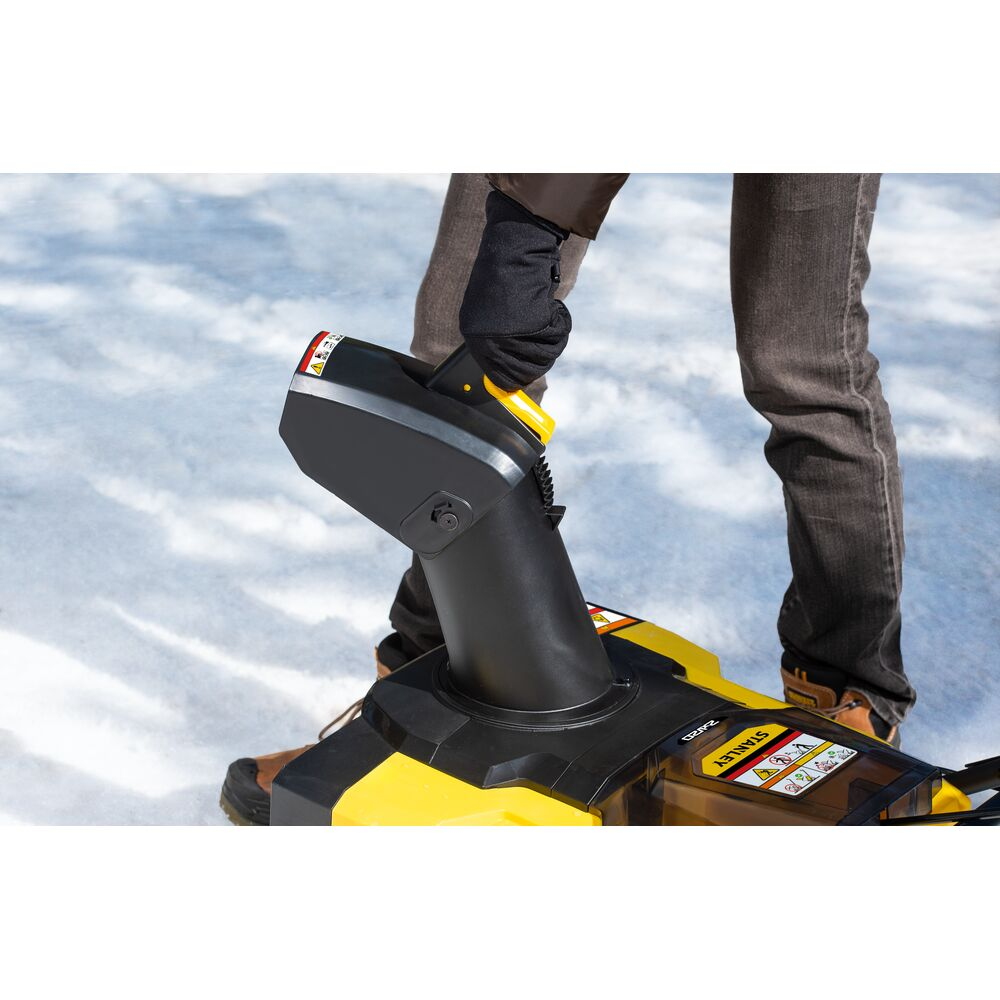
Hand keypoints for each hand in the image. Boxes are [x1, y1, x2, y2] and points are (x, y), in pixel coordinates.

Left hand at [459, 190, 571, 390]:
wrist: (516, 247)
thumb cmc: (510, 275)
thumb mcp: (499, 311)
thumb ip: (504, 339)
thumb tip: (516, 376)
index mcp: (475, 336)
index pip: (500, 377)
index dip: (520, 375)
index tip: (530, 374)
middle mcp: (486, 340)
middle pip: (525, 372)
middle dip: (542, 356)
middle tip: (547, 334)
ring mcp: (506, 334)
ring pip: (543, 358)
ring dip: (552, 337)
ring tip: (547, 313)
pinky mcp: (527, 326)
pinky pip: (555, 339)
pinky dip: (560, 323)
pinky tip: (551, 306)